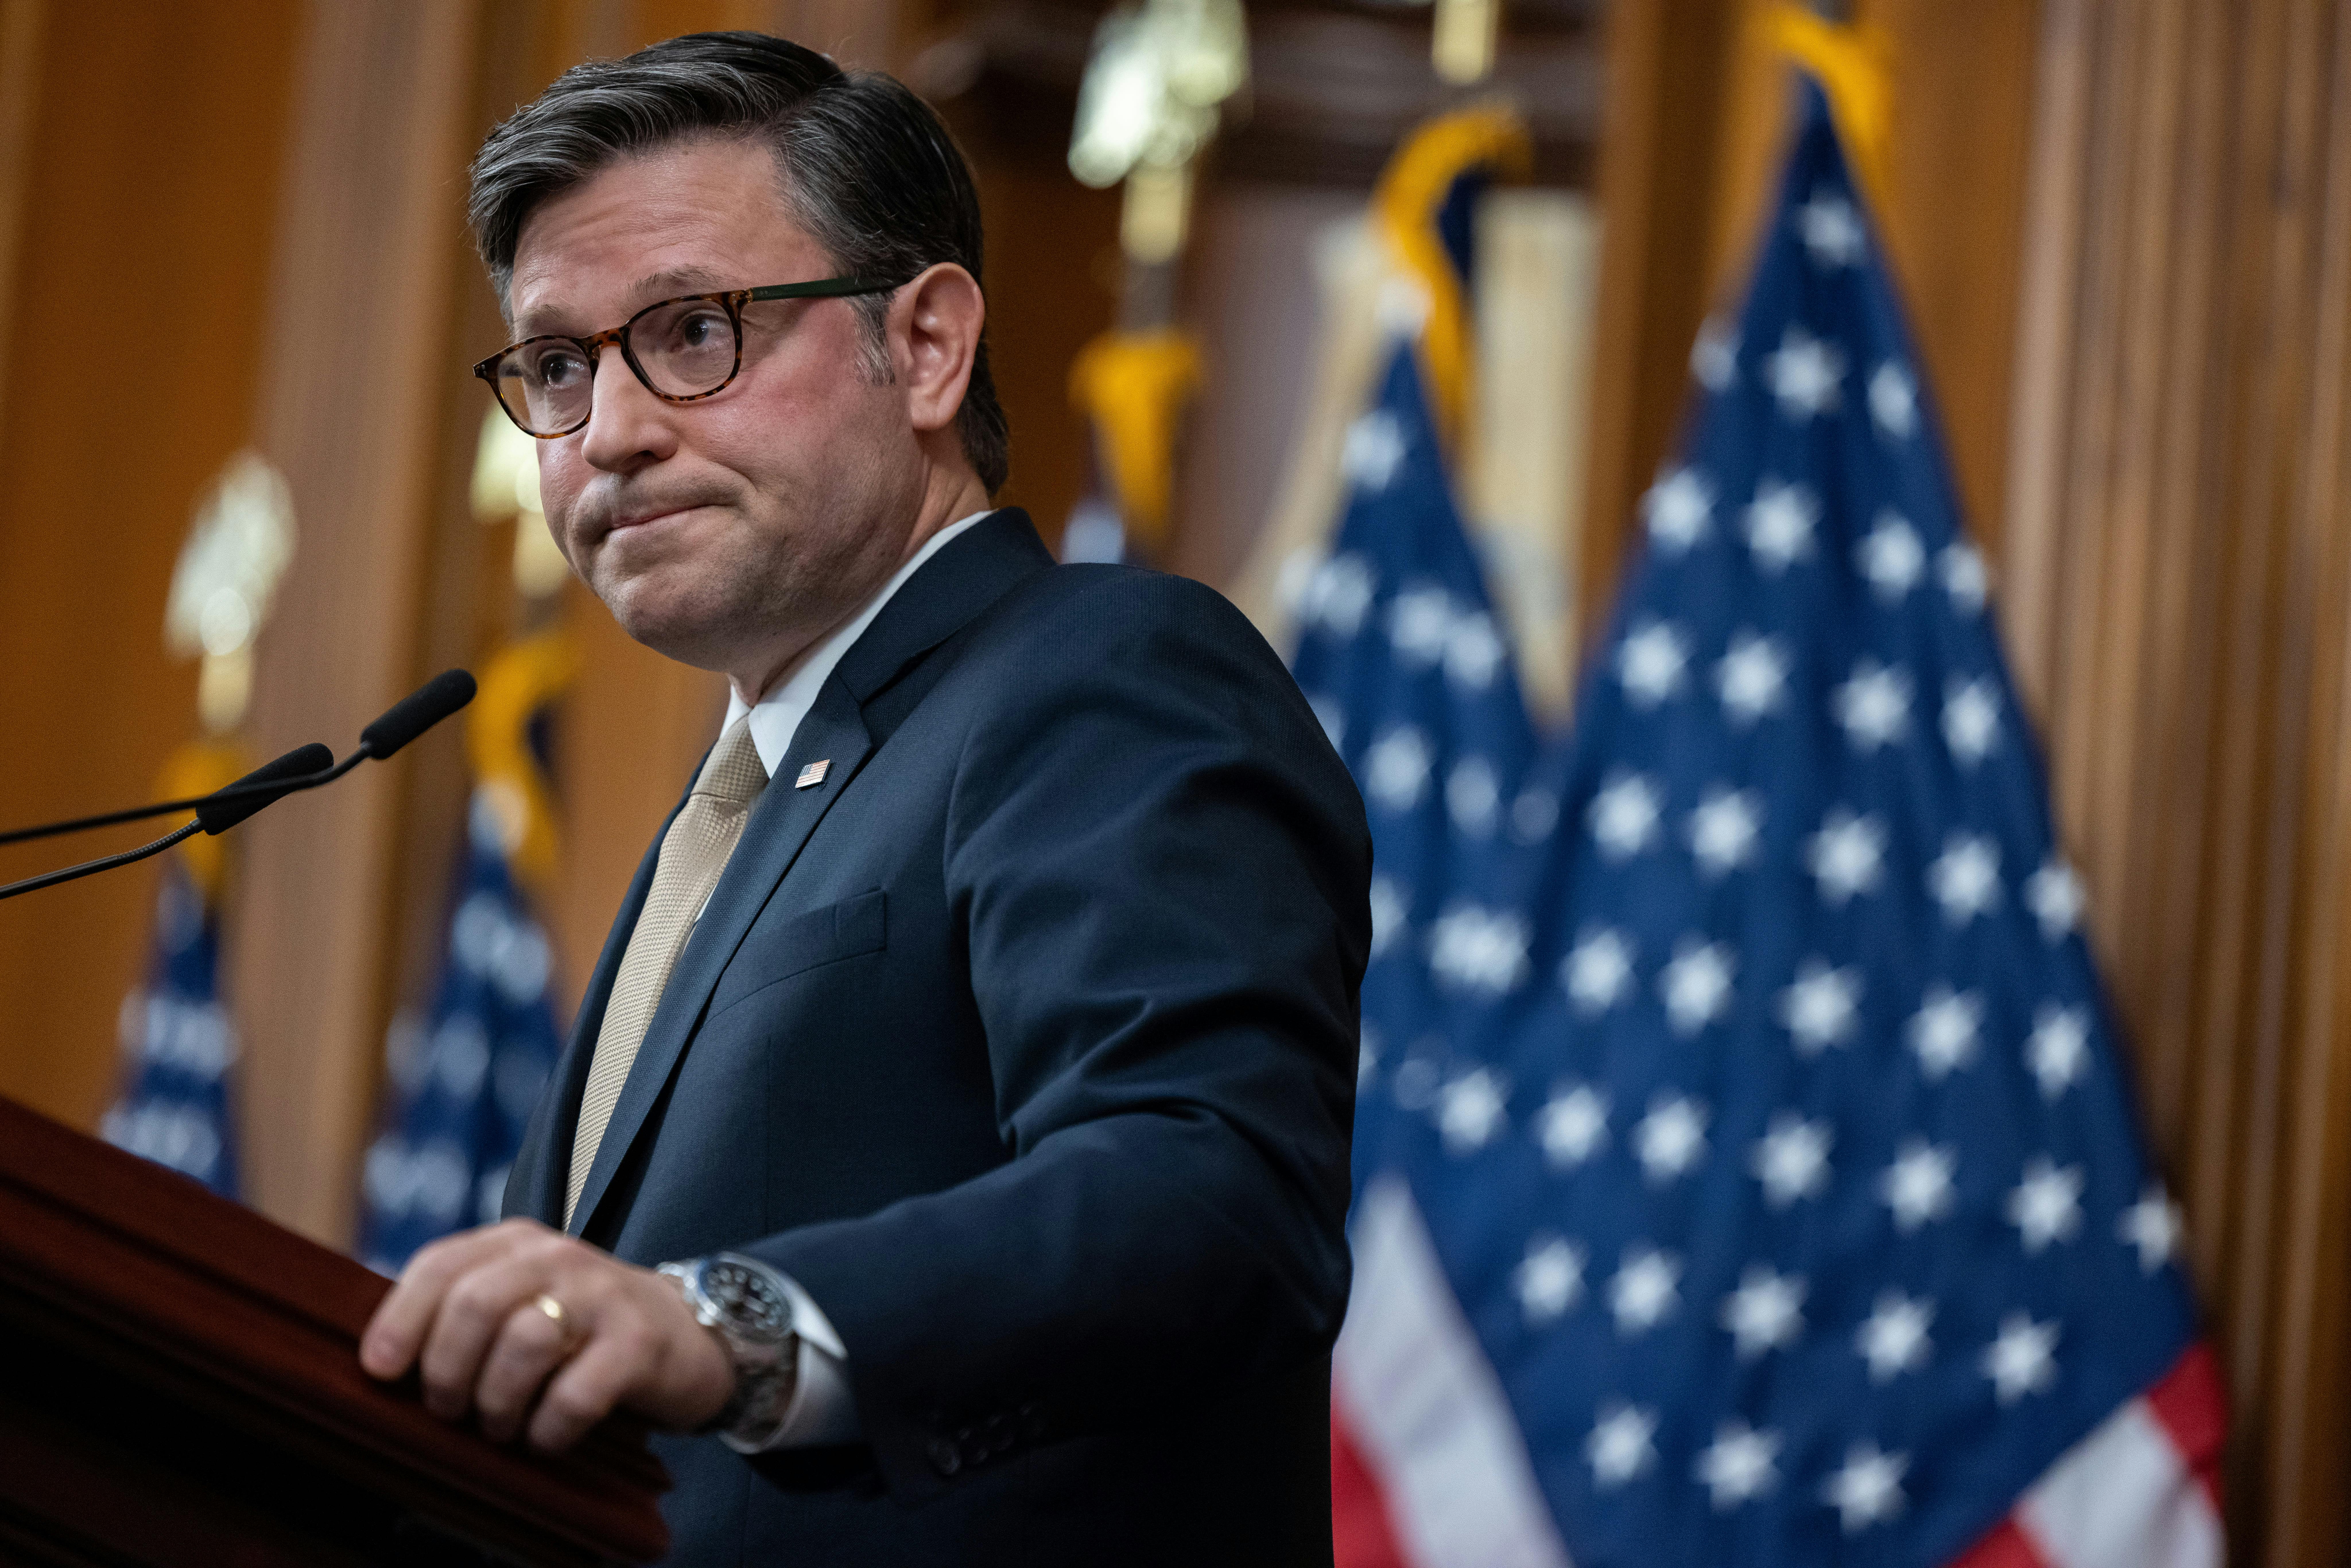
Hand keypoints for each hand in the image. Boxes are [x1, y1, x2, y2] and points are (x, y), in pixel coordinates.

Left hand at [359, 1218, 733, 1450]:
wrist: (686, 1333)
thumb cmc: (580, 1329)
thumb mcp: (521, 1298)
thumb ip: (463, 1310)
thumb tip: (381, 1361)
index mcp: (517, 1242)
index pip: (439, 1264)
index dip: (400, 1320)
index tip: (380, 1371)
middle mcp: (558, 1256)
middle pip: (474, 1304)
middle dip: (447, 1371)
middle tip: (450, 1409)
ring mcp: (602, 1295)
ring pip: (522, 1345)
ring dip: (497, 1403)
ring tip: (501, 1425)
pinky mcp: (638, 1343)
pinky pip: (575, 1394)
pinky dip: (549, 1429)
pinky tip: (549, 1437)